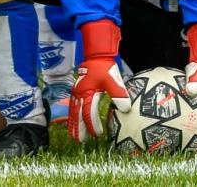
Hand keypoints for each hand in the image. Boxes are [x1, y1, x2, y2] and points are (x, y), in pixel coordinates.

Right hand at [70, 20, 128, 143]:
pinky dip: (71, 116)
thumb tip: (125, 109)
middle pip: (77, 115)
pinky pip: (71, 106)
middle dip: (79, 129)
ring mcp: (76, 92)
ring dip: (73, 124)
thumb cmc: (106, 67)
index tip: (98, 133)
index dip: (93, 125)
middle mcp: (79, 94)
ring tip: (74, 136)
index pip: (89, 113)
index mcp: (87, 92)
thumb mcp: (114, 80)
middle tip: (81, 141)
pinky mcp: (76, 91)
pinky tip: (73, 122)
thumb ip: (119, 95)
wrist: (96, 55)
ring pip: (72, 112)